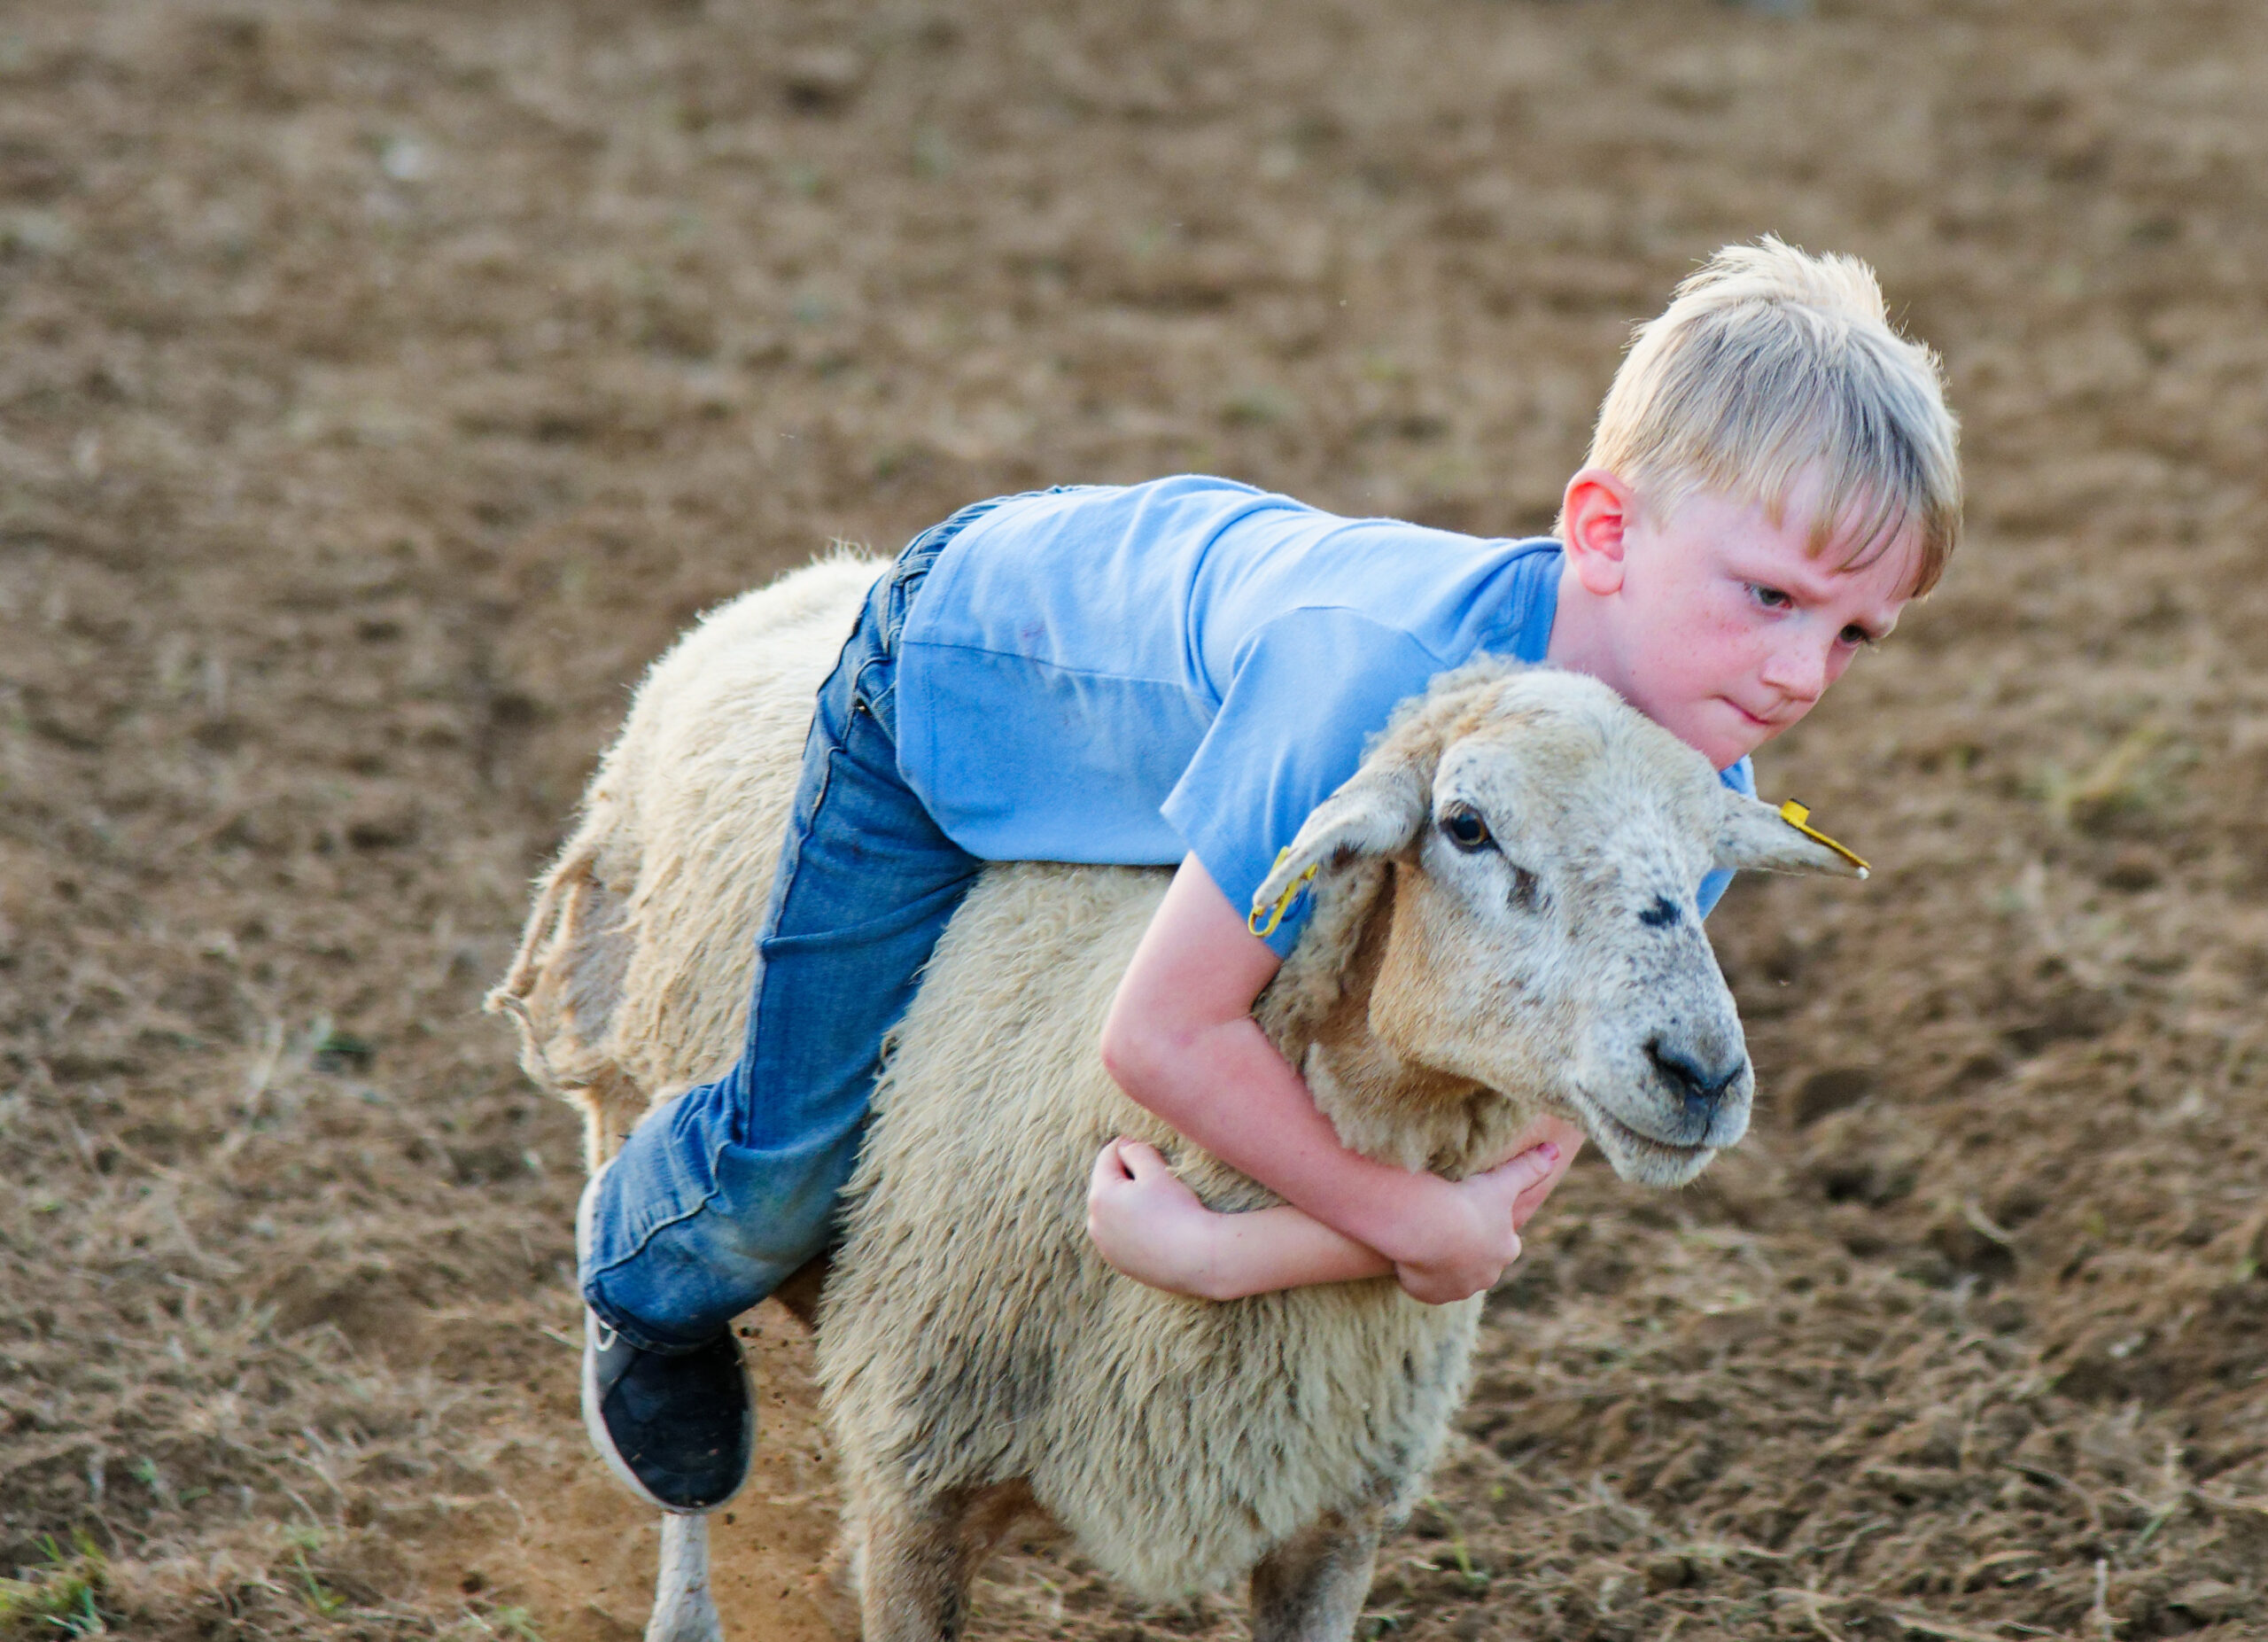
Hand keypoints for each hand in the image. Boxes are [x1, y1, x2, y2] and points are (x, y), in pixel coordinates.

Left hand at [1086, 1137, 1217, 1295]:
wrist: (1198, 1259)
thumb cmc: (1177, 1211)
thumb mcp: (1157, 1172)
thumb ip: (1136, 1151)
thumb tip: (1124, 1146)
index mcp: (1100, 1196)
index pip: (1107, 1157)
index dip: (1128, 1146)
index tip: (1148, 1147)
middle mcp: (1095, 1223)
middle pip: (1107, 1185)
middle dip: (1126, 1176)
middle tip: (1156, 1176)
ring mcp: (1106, 1247)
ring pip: (1112, 1212)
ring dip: (1127, 1202)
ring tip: (1156, 1204)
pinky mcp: (1119, 1263)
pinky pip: (1120, 1236)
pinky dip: (1132, 1227)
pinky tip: (1155, 1227)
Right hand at [1388, 1141, 1562, 1305]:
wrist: (1428, 1228)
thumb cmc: (1468, 1203)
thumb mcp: (1502, 1182)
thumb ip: (1529, 1168)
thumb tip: (1555, 1150)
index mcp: (1506, 1249)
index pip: (1506, 1243)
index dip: (1491, 1228)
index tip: (1475, 1214)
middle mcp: (1487, 1275)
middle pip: (1482, 1264)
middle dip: (1470, 1250)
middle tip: (1449, 1227)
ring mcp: (1459, 1288)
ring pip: (1455, 1277)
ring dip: (1445, 1264)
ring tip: (1428, 1241)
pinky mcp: (1433, 1295)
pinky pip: (1429, 1288)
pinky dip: (1422, 1276)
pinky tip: (1413, 1258)